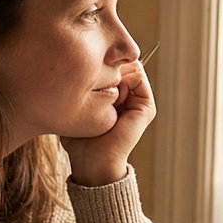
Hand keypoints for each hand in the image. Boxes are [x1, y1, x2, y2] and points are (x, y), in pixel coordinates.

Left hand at [62, 59, 155, 185]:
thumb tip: (75, 64)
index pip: (112, 63)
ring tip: (102, 92)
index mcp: (116, 96)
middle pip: (120, 62)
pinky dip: (123, 80)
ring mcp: (140, 101)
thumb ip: (80, 87)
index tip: (84, 74)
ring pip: (129, 66)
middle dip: (106, 65)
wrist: (93, 161)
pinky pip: (137, 76)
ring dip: (114, 73)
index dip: (99, 61)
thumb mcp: (77, 106)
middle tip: (93, 83)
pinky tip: (111, 96)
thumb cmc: (79, 138)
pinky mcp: (146, 107)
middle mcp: (130, 96)